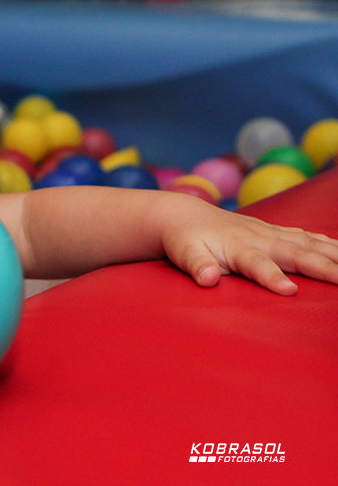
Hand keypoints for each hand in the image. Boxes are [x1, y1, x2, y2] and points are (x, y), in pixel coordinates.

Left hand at [160, 200, 337, 294]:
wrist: (183, 215)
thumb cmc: (184, 240)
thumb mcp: (184, 253)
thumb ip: (197, 265)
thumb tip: (207, 278)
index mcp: (237, 247)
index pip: (257, 264)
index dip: (272, 277)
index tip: (290, 291)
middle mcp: (258, 237)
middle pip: (294, 253)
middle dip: (322, 267)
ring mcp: (269, 232)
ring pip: (307, 242)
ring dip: (333, 253)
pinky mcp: (274, 231)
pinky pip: (305, 236)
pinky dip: (326, 242)